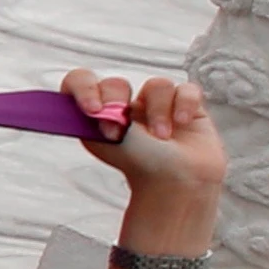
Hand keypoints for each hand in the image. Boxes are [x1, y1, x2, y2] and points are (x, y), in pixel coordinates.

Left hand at [67, 69, 226, 219]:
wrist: (176, 185)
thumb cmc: (140, 167)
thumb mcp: (101, 142)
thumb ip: (88, 120)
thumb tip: (81, 103)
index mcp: (99, 114)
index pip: (81, 83)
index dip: (83, 88)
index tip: (92, 109)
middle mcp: (126, 107)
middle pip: (116, 83)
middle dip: (117, 102)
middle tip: (121, 130)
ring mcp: (156, 105)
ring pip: (156, 85)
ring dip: (158, 110)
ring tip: (162, 137)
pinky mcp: (186, 106)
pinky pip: (187, 89)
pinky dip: (185, 103)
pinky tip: (182, 122)